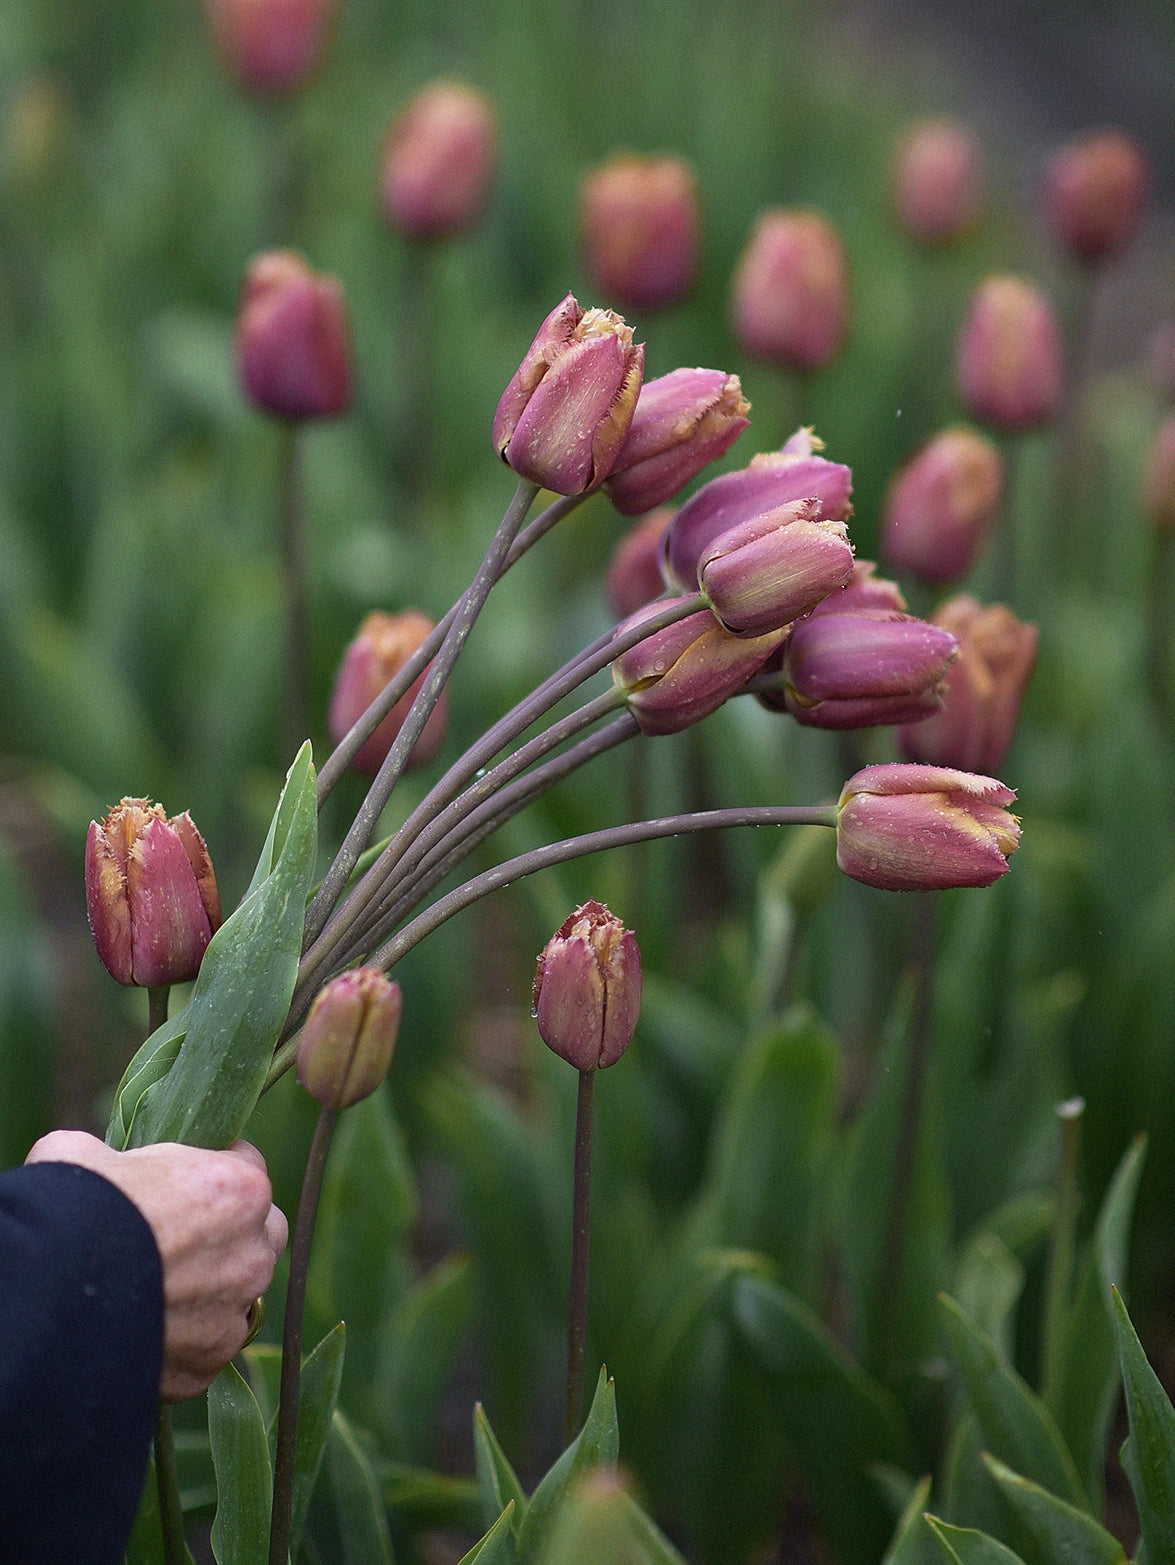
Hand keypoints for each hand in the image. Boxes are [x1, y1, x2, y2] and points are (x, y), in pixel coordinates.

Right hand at [25, 1131, 288, 1400]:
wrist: (48, 1297)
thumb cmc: (72, 1210)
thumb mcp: (87, 1155)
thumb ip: (116, 1157)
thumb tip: (97, 1163)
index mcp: (238, 1189)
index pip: (247, 1167)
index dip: (213, 1171)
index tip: (183, 1184)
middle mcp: (250, 1254)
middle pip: (261, 1236)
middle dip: (232, 1235)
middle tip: (182, 1239)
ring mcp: (232, 1314)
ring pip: (238, 1297)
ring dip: (211, 1293)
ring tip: (156, 1292)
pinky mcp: (205, 1366)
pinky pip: (204, 1349)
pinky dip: (182, 1343)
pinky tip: (142, 1333)